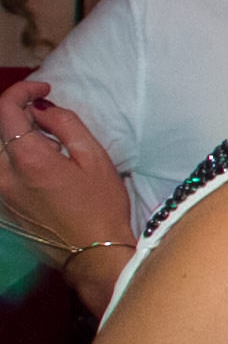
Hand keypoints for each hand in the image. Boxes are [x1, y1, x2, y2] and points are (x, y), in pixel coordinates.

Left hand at [0, 80, 134, 310]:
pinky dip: (16, 158)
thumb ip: (65, 124)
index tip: (44, 89)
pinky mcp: (2, 205)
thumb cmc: (101, 206)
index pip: (5, 109)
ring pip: (1, 150)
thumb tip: (41, 108)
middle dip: (20, 116)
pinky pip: (3, 170)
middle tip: (49, 119)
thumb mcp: (94, 158)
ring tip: (48, 146)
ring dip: (18, 139)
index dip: (22, 90)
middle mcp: (4, 175)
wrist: (92, 254)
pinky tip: (42, 168)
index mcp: (28, 159)